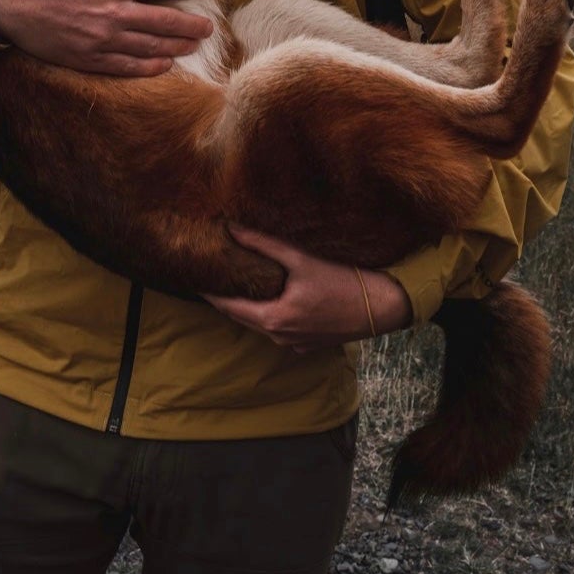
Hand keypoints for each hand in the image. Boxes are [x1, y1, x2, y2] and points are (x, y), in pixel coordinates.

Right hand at [0, 0, 211, 75]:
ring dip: (177, 47)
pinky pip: (127, 66)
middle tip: (208, 27)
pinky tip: (164, 65)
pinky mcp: (88, 57)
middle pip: (166, 21)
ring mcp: (103, 38)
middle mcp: (115, 11)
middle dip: (190, 25)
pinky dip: (150, 67)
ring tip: (193, 46)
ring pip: (151, 46)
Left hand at [205, 227, 411, 350]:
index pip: (228, 306)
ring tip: (234, 282)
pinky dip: (269, 314)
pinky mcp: (308, 345)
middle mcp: (280, 337)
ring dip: (247, 306)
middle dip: (224, 298)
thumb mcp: (301, 259)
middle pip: (242, 317)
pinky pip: (279, 330)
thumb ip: (264, 244)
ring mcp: (294, 344)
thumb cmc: (342, 280)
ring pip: (260, 324)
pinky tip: (270, 296)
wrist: (381, 306)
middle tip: (209, 276)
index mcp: (273, 319)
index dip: (209, 291)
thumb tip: (231, 228)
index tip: (192, 276)